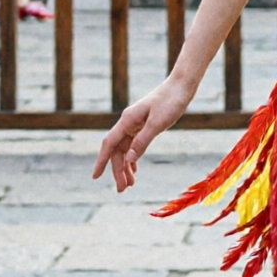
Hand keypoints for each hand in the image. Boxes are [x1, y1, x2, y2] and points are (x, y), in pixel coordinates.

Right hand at [94, 73, 197, 192]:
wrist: (181, 86)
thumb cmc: (171, 102)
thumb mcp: (158, 123)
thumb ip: (142, 141)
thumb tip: (129, 160)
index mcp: (127, 120)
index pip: (109, 144)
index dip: (101, 161)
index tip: (95, 177)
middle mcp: (128, 122)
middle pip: (117, 150)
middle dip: (118, 170)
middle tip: (122, 190)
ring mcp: (135, 123)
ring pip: (125, 149)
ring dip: (126, 166)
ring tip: (130, 184)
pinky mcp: (144, 125)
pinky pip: (133, 145)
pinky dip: (133, 158)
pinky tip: (134, 169)